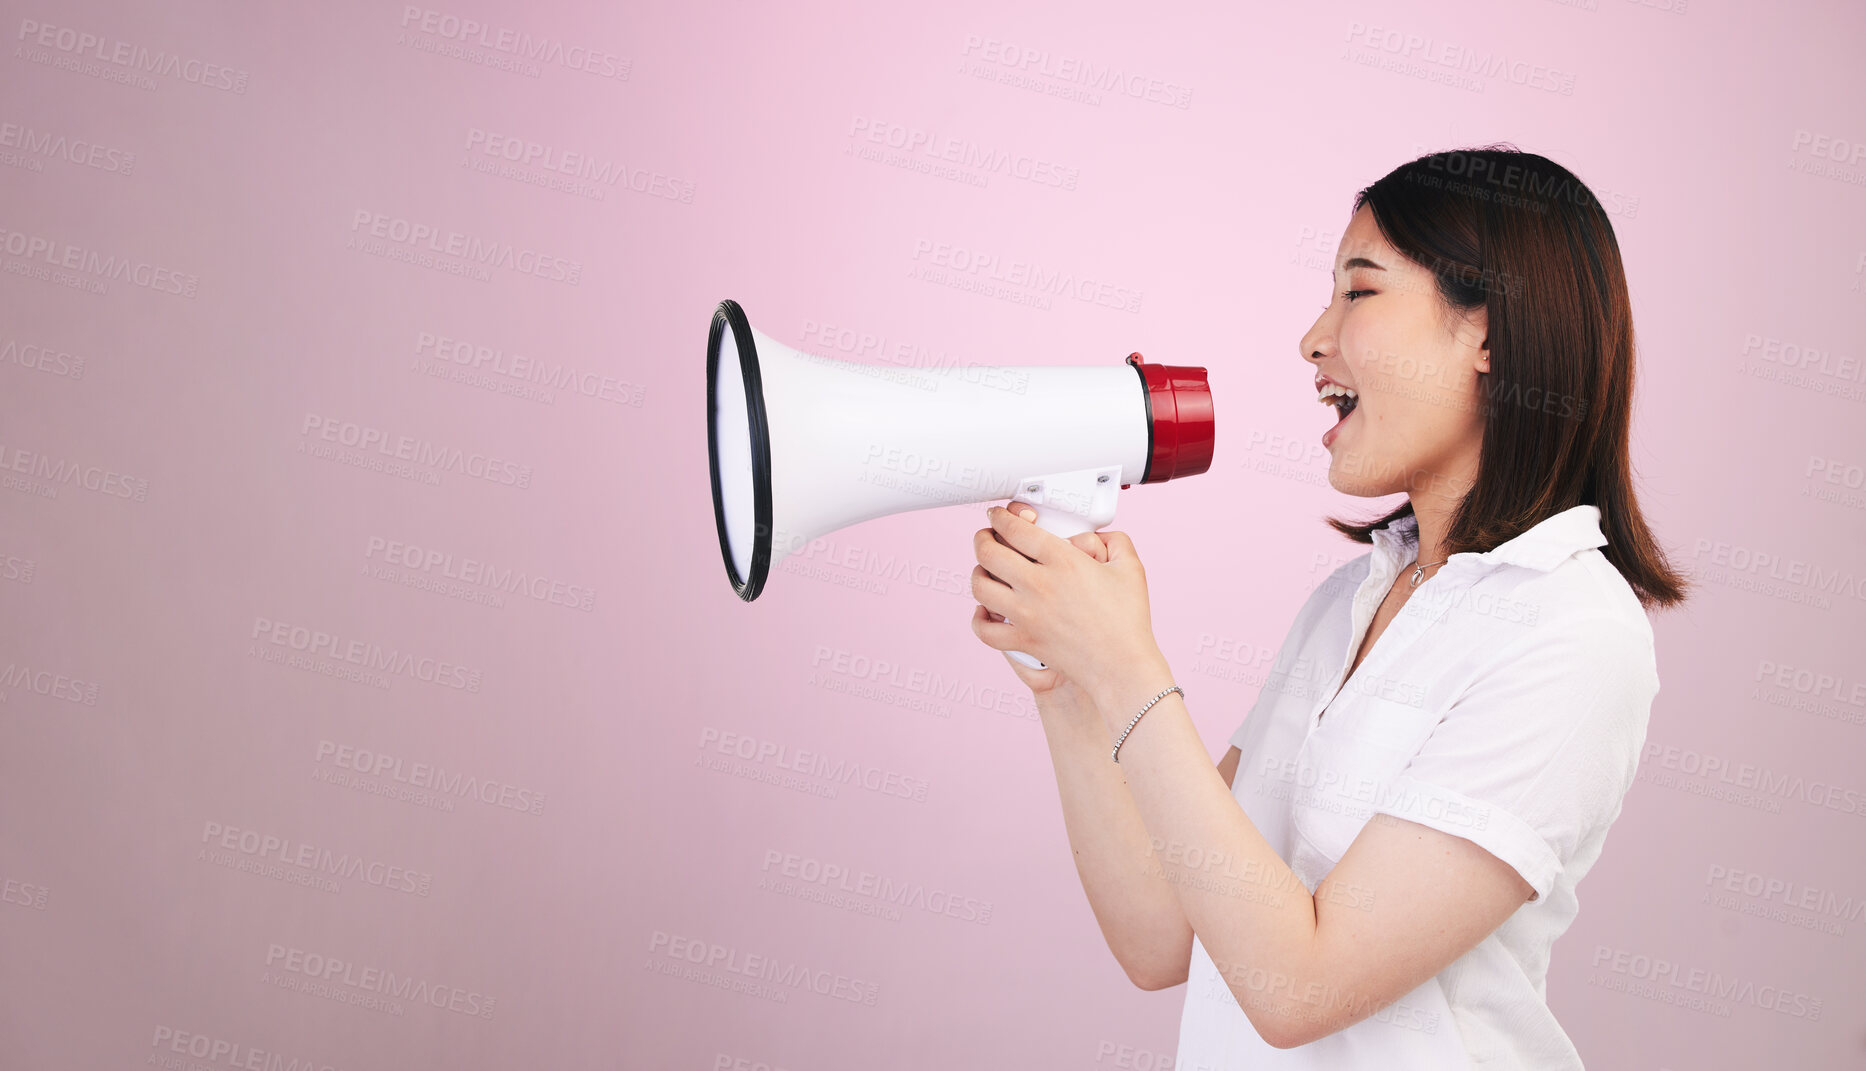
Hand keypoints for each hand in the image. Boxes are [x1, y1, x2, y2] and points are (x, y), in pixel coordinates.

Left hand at [968, 500, 1160, 699]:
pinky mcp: (1023, 641)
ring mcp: (1027, 615)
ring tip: (984, 569)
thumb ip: (1114, 540)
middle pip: (988, 552)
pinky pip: (984, 629)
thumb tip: (1097, 536)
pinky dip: (979, 618)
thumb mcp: (1131, 567)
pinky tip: (986, 610)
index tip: (999, 515)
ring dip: (978, 573)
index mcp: (1063, 561)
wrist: (1122, 665)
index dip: (1001, 516)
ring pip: (980, 587)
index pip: (1015, 529)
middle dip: (982, 538)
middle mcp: (1039, 585)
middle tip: (987, 536)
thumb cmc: (1128, 620)